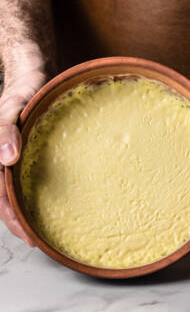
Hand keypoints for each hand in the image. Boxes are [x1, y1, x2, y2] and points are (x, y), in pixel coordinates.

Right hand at [0, 45, 48, 246]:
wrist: (36, 70)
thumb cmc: (24, 86)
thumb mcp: (11, 105)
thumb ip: (3, 129)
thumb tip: (5, 159)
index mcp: (0, 153)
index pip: (1, 195)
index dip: (13, 218)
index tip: (29, 237)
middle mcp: (10, 158)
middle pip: (11, 198)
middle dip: (24, 221)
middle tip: (41, 241)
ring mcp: (25, 154)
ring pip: (24, 189)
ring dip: (33, 209)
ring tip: (49, 227)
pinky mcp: (40, 148)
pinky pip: (39, 173)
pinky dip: (46, 189)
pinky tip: (61, 197)